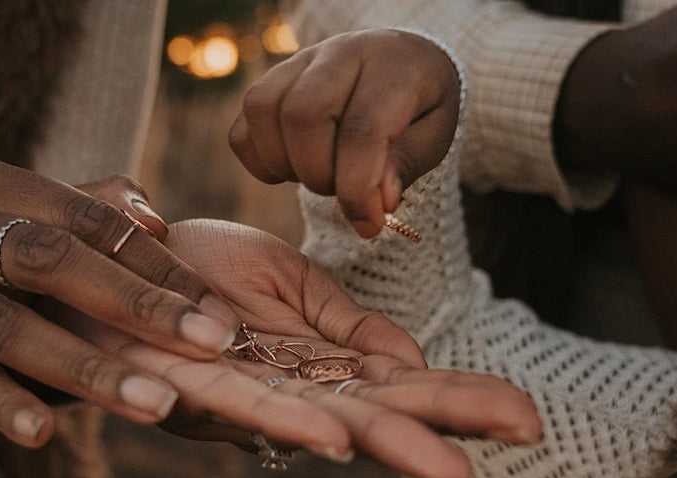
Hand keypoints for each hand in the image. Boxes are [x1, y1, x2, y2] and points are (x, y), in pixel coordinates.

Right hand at [0, 156, 239, 445]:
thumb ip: (83, 213)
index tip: (215, 308)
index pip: (86, 217)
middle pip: (51, 261)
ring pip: (7, 327)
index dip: (155, 262)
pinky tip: (46, 433)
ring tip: (155, 404)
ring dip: (87, 367)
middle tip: (208, 345)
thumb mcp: (12, 220)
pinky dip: (1, 404)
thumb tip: (156, 220)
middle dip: (137, 306)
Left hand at [79, 219, 541, 477]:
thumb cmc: (200, 270)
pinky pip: (238, 407)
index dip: (462, 403)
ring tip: (450, 471)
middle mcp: (287, 395)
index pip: (403, 391)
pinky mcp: (180, 387)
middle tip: (520, 440)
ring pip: (323, 425)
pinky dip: (288, 423)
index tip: (527, 418)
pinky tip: (334, 438)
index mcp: (319, 370)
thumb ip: (351, 328)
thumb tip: (415, 366)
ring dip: (386, 448)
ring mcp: (238, 398)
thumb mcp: (294, 285)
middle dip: (447, 430)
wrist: (110, 252)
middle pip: (379, 416)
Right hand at [230, 29, 460, 237]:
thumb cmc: (420, 109)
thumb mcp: (434, 137)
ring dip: (285, 165)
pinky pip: (243, 126)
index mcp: (393, 64)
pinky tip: (292, 170)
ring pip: (263, 111)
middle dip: (319, 173)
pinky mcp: (270, 81)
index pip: (361, 130)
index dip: (359, 189)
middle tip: (343, 190)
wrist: (402, 63)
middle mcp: (340, 52)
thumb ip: (405, 165)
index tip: (370, 226)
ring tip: (319, 176)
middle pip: (302, 114)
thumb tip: (379, 200)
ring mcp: (299, 61)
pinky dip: (260, 162)